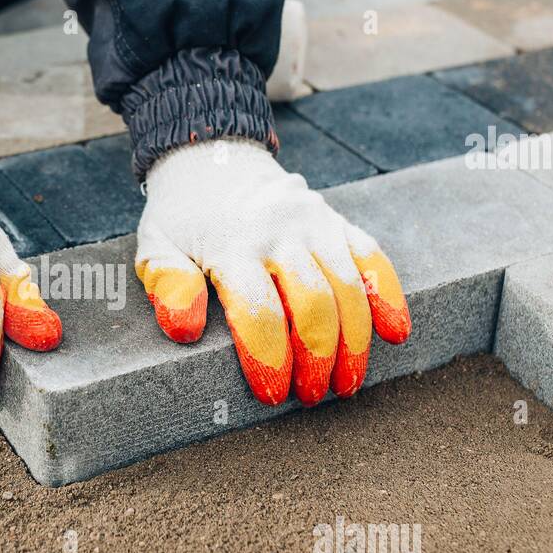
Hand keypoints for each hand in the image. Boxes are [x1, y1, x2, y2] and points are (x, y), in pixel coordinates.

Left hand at [135, 138, 410, 405]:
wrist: (211, 156)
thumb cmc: (182, 218)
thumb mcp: (156, 246)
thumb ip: (168, 285)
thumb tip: (185, 330)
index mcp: (232, 244)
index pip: (259, 310)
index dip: (269, 358)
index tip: (271, 394)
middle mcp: (280, 230)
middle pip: (313, 303)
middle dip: (316, 358)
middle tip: (310, 396)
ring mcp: (315, 222)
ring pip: (349, 287)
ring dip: (353, 343)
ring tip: (346, 384)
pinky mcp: (338, 220)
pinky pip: (372, 258)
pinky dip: (389, 296)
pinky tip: (396, 333)